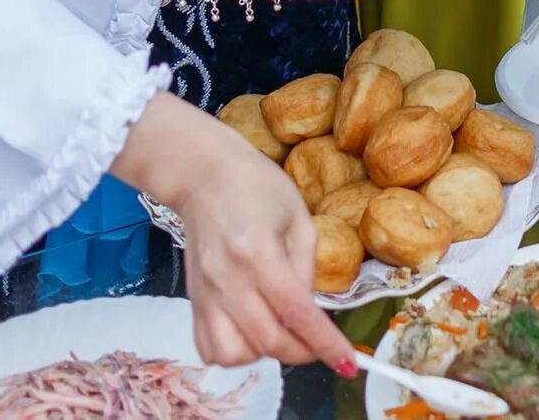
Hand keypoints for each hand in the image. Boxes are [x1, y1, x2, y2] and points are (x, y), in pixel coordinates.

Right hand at [112, 94, 356, 372]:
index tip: (347, 364)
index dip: (324, 343)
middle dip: (301, 352)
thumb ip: (306, 268)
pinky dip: (234, 353)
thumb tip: (311, 312)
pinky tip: (252, 332)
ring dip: (264, 353)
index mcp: (258, 251)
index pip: (295, 311)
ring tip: (279, 330)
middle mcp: (227, 277)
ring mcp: (204, 292)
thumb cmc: (257, 187)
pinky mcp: (192, 300)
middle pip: (267, 339)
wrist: (203, 176)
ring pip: (233, 353)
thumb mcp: (298, 217)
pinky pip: (208, 348)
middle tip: (318, 344)